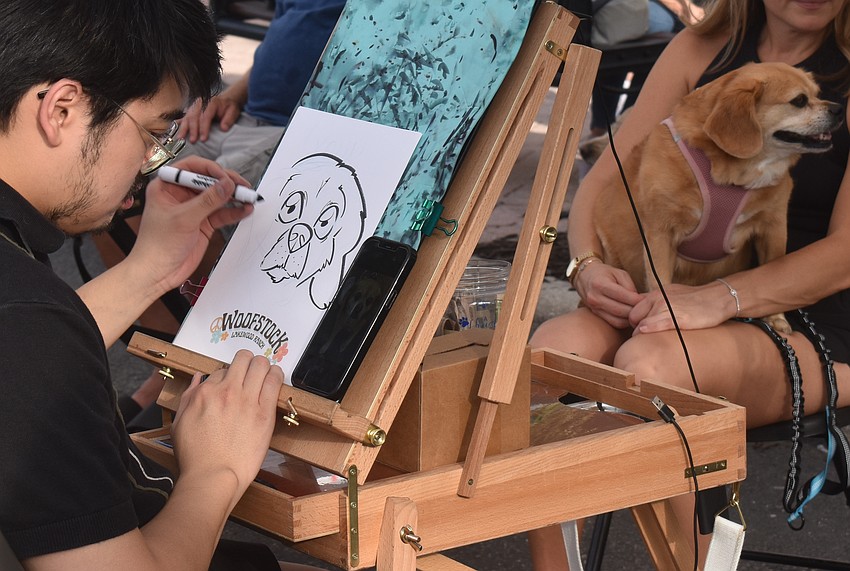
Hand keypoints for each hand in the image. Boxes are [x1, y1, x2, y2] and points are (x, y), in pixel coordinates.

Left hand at [129, 156, 253, 294]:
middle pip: (208, 181)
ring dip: (234, 197)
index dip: (211, 169)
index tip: (226, 178)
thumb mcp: (184, 219)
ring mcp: (194, 209)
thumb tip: (227, 184)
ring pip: (218, 197)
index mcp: (166, 186)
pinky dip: (234, 212)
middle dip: (227, 183)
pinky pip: (222, 213)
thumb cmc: (158, 245)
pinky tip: (245, 210)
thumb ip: (208, 200)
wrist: (158, 273)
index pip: (191, 167)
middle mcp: (181, 194)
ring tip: (249, 198)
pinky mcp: (203, 223)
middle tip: (243, 187)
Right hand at [171, 350, 283, 502]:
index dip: (227, 376)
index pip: (221, 370)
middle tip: (250, 370)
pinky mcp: (265, 412)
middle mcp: (226, 391)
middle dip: (247, 361)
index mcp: (204, 392)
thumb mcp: (180, 423)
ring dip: (263, 365)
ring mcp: (247, 400)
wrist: (213, 476)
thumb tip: (197, 379)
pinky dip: (276, 374)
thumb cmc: (195, 456)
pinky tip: (275, 376)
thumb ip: (189, 397)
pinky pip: (274, 382)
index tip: (232, 384)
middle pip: (242, 359)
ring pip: (260, 364)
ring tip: (265, 371)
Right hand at [178, 95, 242, 143]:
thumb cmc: (229, 106)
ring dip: (184, 128)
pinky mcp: (191, 110)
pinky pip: (184, 117)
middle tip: (193, 141)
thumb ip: (229, 119)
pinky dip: (179, 124)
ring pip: (187, 117)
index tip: (203, 138)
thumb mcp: (233, 111)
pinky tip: (175, 130)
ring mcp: (194, 106)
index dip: (204, 128)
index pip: (206, 116)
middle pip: (194, 117)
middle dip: (193, 130)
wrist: (225, 99)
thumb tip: (223, 128)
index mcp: (211, 102)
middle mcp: (201, 103)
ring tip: (181, 138)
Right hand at [573, 261, 643, 328]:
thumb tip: (641, 302)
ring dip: (631, 319)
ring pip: (618, 320)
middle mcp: (595, 298)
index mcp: (601, 284)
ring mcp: (594, 308)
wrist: (585, 277)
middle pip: (622, 311)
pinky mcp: (596, 315)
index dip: (639, 300)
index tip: (649, 300)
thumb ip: (630, 287)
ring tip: (640, 313)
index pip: (624, 296)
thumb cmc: (605, 273)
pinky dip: (625, 322)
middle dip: (637, 311)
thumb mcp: (619, 274)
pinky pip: (614, 323)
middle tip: (648, 309)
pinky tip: (631, 317)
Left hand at [629, 281, 732, 333]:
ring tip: (651, 341)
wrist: (717, 298)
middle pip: (634, 319)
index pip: (632, 311)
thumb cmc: (693, 298)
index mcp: (654, 294)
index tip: (641, 330)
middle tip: (647, 337)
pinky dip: (650, 329)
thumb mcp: (670, 293)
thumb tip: (639, 309)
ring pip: (642, 325)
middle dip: (637, 329)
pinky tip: (647, 333)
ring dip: (643, 335)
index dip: (635, 322)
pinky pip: (657, 325)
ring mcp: (667, 308)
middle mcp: (658, 299)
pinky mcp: (678, 318)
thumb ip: (654, 300)